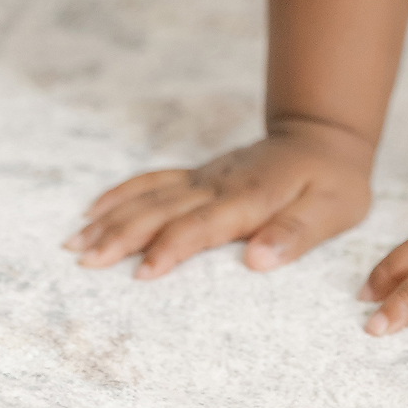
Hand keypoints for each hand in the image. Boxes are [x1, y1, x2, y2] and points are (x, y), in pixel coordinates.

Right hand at [63, 119, 372, 279]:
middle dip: (123, 234)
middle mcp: (220, 184)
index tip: (142, 272)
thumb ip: (297, 233)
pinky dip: (122, 194)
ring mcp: (206, 177)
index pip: (204, 224)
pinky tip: (93, 210)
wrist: (322, 135)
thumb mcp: (333, 209)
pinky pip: (155, 181)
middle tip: (84, 260)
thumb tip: (258, 260)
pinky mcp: (199, 175)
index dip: (173, 247)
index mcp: (252, 196)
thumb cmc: (332, 180)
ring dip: (113, 218)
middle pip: (164, 209)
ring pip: (152, 195)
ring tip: (74, 243)